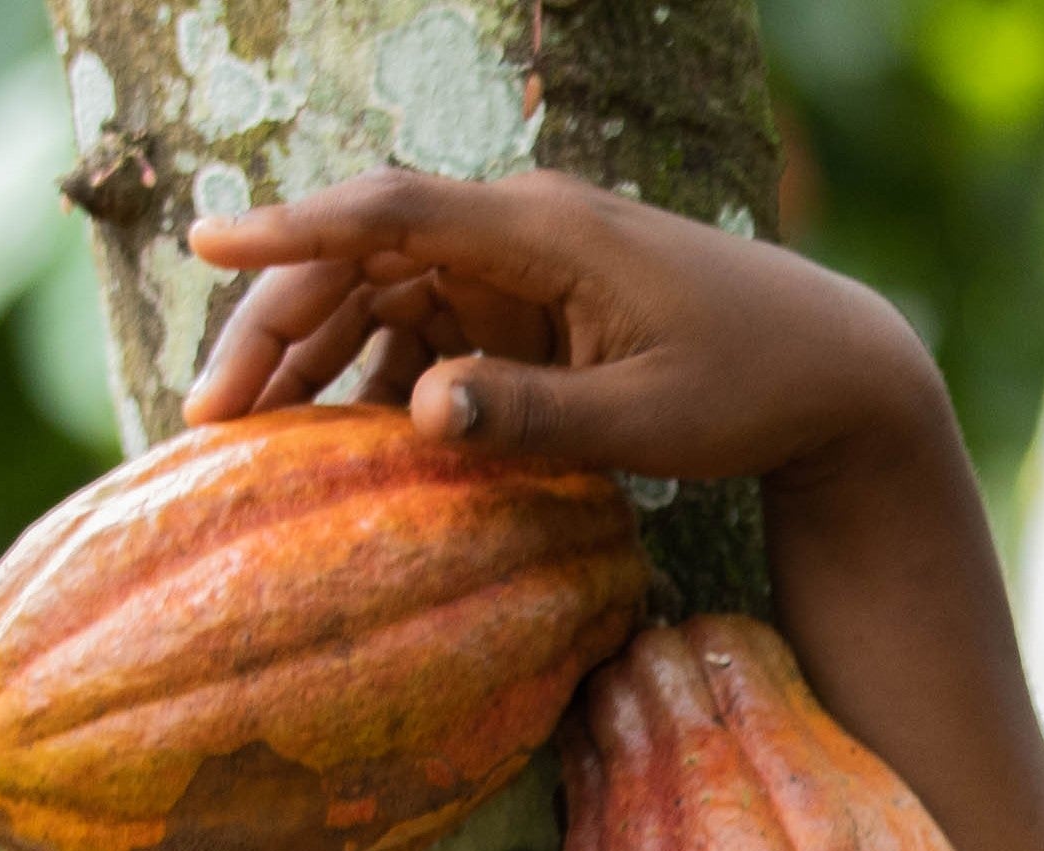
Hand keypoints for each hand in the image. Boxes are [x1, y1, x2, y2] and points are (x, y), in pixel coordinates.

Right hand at [181, 168, 945, 487]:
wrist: (839, 371)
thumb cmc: (759, 389)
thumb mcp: (653, 423)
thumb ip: (539, 417)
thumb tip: (423, 410)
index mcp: (547, 233)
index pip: (393, 212)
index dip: (291, 229)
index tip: (203, 243)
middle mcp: (521, 232)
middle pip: (362, 259)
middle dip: (278, 329)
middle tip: (210, 420)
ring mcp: (522, 268)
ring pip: (382, 298)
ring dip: (316, 362)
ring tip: (249, 443)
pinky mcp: (531, 308)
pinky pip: (427, 331)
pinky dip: (378, 380)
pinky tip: (336, 445)